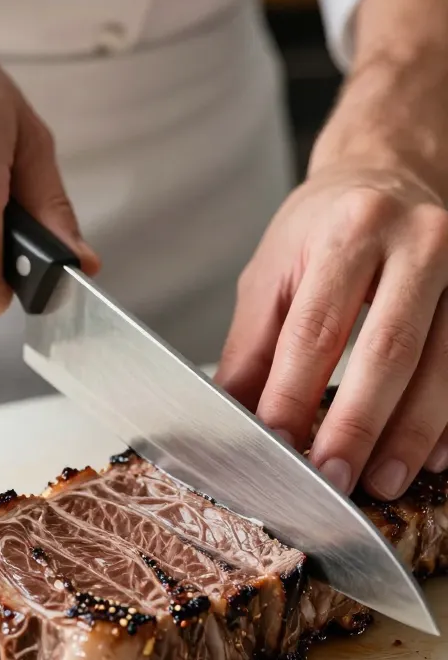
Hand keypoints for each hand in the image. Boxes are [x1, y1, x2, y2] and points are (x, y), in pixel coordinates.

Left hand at [216, 165, 447, 499]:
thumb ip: (253, 346)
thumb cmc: (326, 230)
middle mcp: (418, 242)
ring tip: (380, 482)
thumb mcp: (275, 271)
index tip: (276, 444)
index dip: (293, 393)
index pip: (317, 327)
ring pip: (443, 365)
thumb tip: (233, 418)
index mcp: (351, 229)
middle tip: (333, 478)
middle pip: (389, 349)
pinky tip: (430, 458)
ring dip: (411, 436)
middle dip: (359, 424)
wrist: (391, 176)